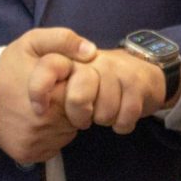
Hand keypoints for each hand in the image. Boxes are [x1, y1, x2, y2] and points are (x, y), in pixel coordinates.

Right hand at [0, 27, 96, 165]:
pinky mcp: (28, 155)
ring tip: (45, 105)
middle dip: (72, 102)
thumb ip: (64, 40)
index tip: (65, 78)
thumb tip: (91, 52)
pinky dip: (51, 135)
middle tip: (54, 91)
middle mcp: (43, 122)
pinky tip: (38, 121)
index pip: (84, 94)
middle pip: (79, 115)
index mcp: (50, 92)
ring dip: (63, 120)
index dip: (79, 84)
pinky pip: (54, 146)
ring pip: (68, 132)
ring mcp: (35, 141)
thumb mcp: (34, 42)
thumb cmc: (10, 66)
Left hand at [38, 48, 166, 134]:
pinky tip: (120, 117)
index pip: (49, 66)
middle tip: (82, 116)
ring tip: (103, 112)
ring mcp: (118, 70)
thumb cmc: (98, 76)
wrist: (141, 73)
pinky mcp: (137, 82)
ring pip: (104, 111)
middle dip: (79, 115)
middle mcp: (95, 60)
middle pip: (78, 98)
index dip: (39, 89)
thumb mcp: (67, 73)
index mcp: (74, 56)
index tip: (40, 108)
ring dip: (104, 119)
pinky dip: (122, 124)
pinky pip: (125, 116)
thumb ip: (46, 77)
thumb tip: (41, 97)